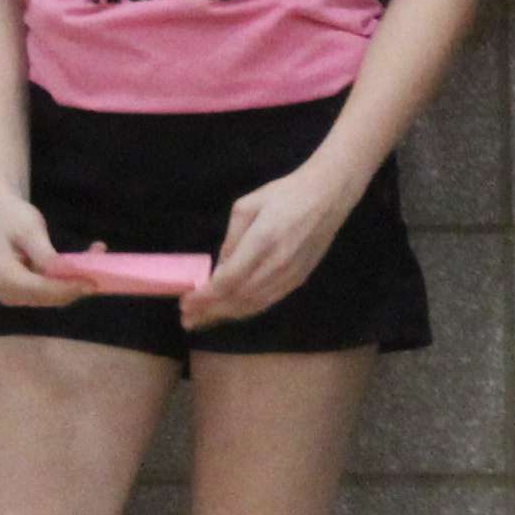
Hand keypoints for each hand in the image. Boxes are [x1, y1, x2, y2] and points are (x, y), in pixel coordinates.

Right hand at [0, 192, 87, 308]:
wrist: (1, 215)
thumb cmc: (14, 218)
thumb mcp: (30, 231)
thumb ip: (45, 254)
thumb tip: (62, 272)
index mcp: (3, 277)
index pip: (42, 289)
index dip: (68, 287)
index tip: (93, 282)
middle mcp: (7, 292)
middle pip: (51, 297)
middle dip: (77, 283)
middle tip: (101, 262)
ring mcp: (16, 295)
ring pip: (56, 297)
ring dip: (78, 280)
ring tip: (96, 253)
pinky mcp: (27, 293)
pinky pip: (54, 291)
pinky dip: (71, 279)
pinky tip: (87, 261)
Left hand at [185, 158, 358, 329]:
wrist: (328, 195)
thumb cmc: (285, 194)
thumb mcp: (247, 206)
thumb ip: (231, 239)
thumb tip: (221, 268)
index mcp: (262, 241)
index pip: (227, 280)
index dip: (204, 296)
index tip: (185, 302)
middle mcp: (276, 264)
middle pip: (238, 298)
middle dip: (210, 311)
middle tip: (187, 319)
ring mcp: (290, 275)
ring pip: (254, 304)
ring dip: (226, 315)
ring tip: (203, 321)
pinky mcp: (299, 279)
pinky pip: (269, 301)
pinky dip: (247, 310)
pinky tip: (231, 311)